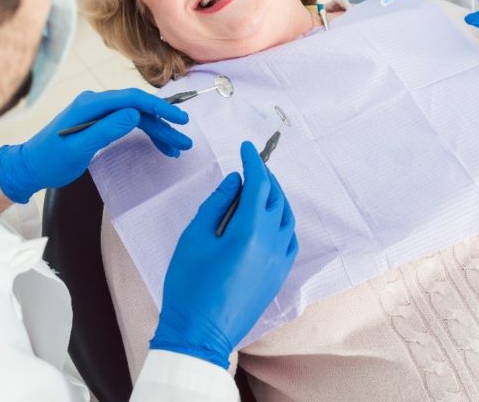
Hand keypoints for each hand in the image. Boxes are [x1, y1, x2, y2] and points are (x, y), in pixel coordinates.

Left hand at [0, 89, 191, 203]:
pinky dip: (145, 134)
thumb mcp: (78, 148)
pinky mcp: (100, 123)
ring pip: (136, 118)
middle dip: (163, 124)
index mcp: (91, 105)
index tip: (179, 120)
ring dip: (157, 131)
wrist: (30, 167)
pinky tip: (159, 145)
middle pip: (138, 109)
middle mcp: (97, 103)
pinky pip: (129, 124)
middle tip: (184, 142)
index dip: (158, 108)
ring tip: (176, 148)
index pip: (132, 100)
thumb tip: (134, 114)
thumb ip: (105, 130)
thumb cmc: (50, 160)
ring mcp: (98, 113)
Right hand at [151, 141, 297, 368]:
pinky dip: (282, 221)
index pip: (258, 183)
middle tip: (250, 164)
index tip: (246, 146)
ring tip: (258, 188)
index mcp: (249, 230)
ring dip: (275, 197)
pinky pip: (289, 238)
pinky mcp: (280, 275)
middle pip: (275, 197)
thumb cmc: (189, 284)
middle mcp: (271, 242)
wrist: (200, 333)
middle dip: (264, 176)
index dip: (253, 161)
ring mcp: (279, 260)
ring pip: (286, 217)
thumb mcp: (194, 237)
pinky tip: (269, 218)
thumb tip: (235, 180)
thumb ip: (216, 204)